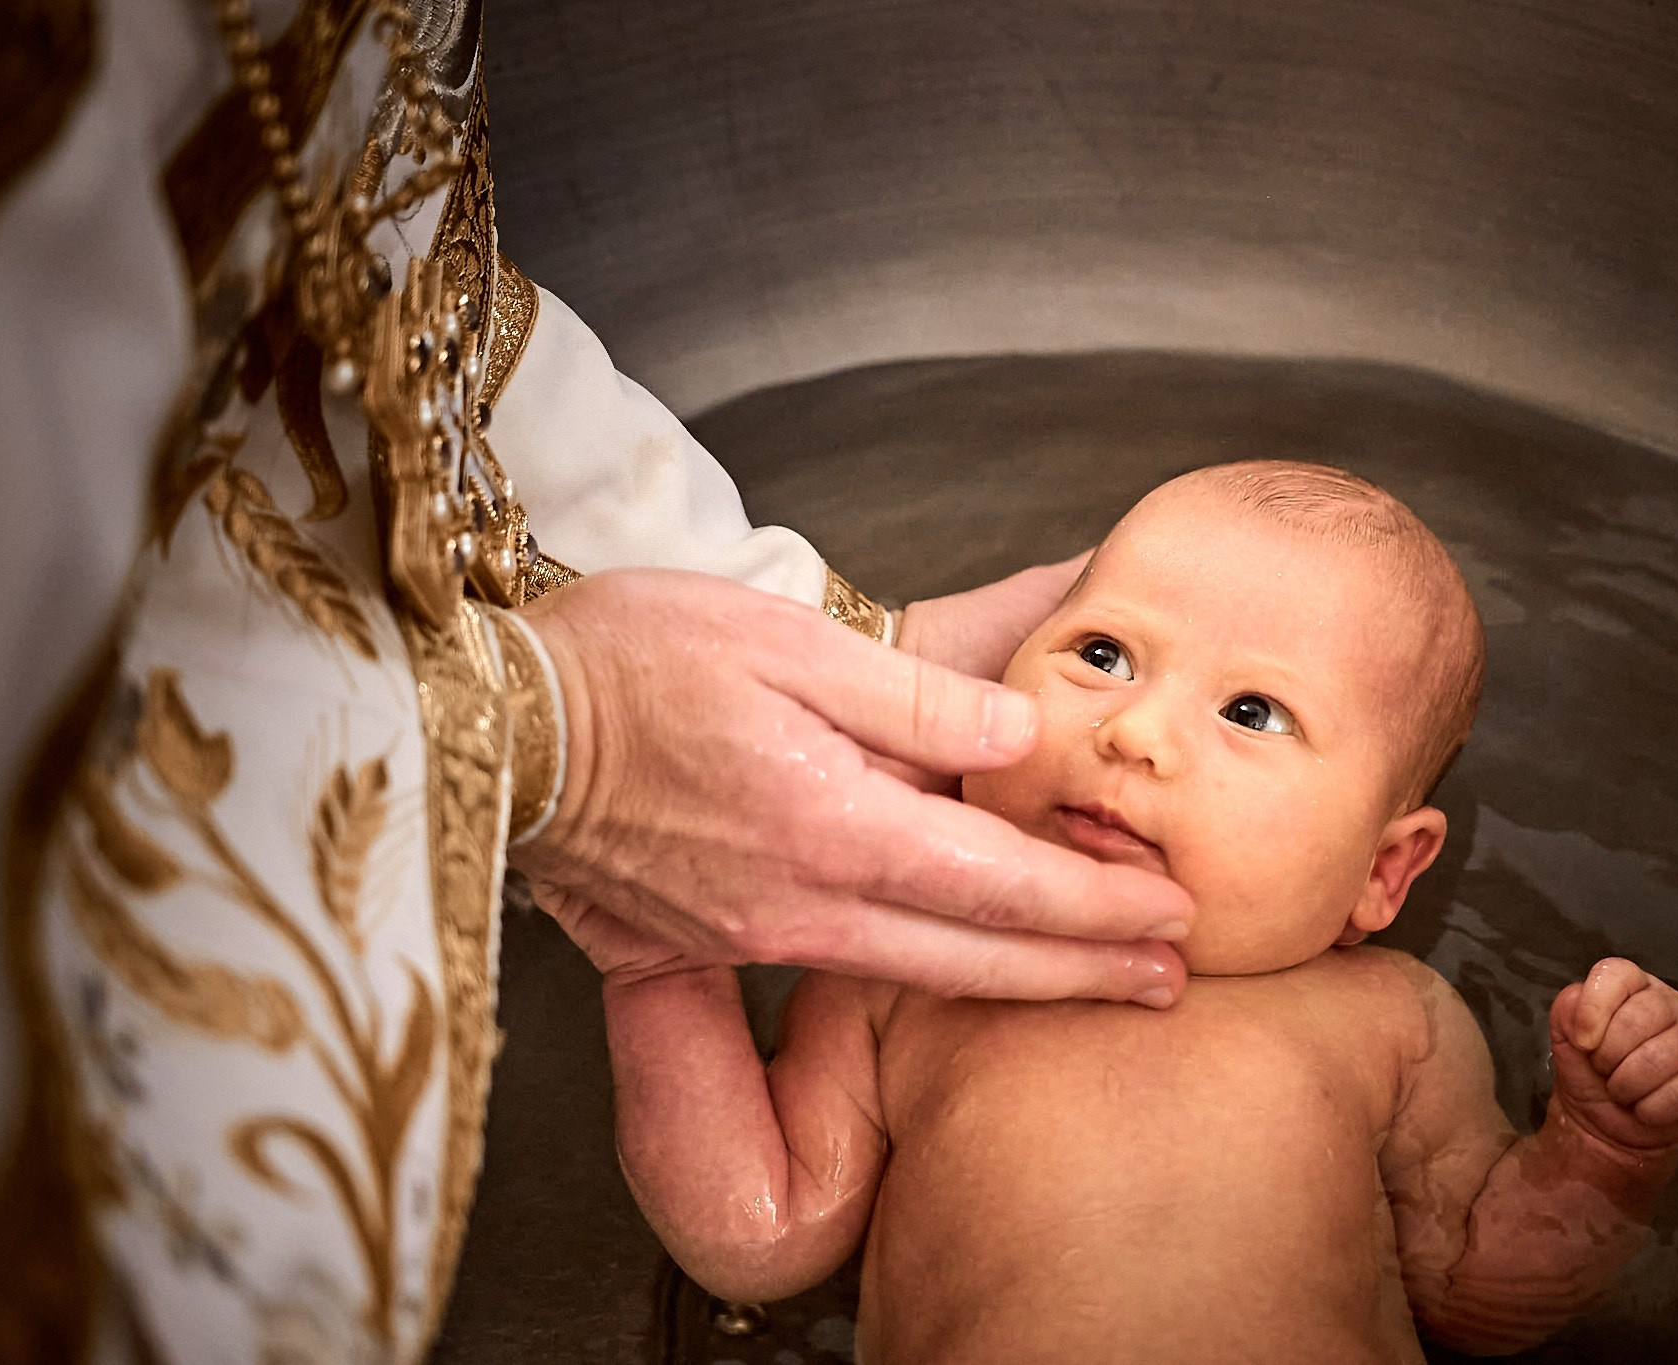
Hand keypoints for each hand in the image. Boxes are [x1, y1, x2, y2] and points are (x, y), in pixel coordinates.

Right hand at [513, 568, 1189, 1003]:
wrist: (502, 725)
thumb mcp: (786, 641)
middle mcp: (806, 902)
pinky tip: (967, 964)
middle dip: (1085, 971)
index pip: (1002, 885)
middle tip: (1175, 980)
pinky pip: (853, 966)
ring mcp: (759, 934)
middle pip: (978, 956)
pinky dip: (933, 972)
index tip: (1174, 911)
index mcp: (835, 824)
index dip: (1097, 904)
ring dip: (1021, 985)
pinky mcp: (719, 940)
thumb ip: (916, 698)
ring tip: (1099, 986)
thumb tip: (1020, 738)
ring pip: (921, 973)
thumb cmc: (635, 659)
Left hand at [1548, 958, 1677, 1152]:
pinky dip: (1650, 1109)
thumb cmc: (1588, 1072)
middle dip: (1608, 1055)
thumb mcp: (1566, 1038)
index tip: (1582, 1041)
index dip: (1594, 1008)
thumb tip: (1583, 1014)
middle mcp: (1667, 1003)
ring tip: (1620, 1090)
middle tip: (1602, 1070)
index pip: (1618, 974)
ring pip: (1659, 1058)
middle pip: (1639, 1018)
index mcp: (1631, 986)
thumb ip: (1568, 1012)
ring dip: (1627, 1085)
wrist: (1605, 1123)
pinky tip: (1643, 1107)